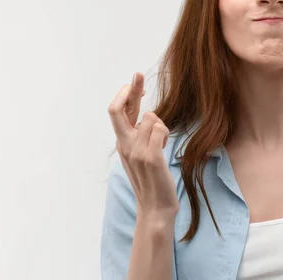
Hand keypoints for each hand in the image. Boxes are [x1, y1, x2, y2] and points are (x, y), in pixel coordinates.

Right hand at [108, 72, 179, 216]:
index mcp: (122, 143)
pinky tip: (165, 149)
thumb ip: (140, 134)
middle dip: (129, 89)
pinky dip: (165, 134)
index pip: (116, 111)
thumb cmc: (152, 180)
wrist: (155, 208)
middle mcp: (125, 145)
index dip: (126, 94)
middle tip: (137, 75)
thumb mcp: (141, 154)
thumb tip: (145, 113)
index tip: (136, 83)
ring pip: (151, 118)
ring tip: (162, 145)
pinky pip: (160, 129)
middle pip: (117, 109)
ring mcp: (136, 151)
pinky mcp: (150, 157)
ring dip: (161, 125)